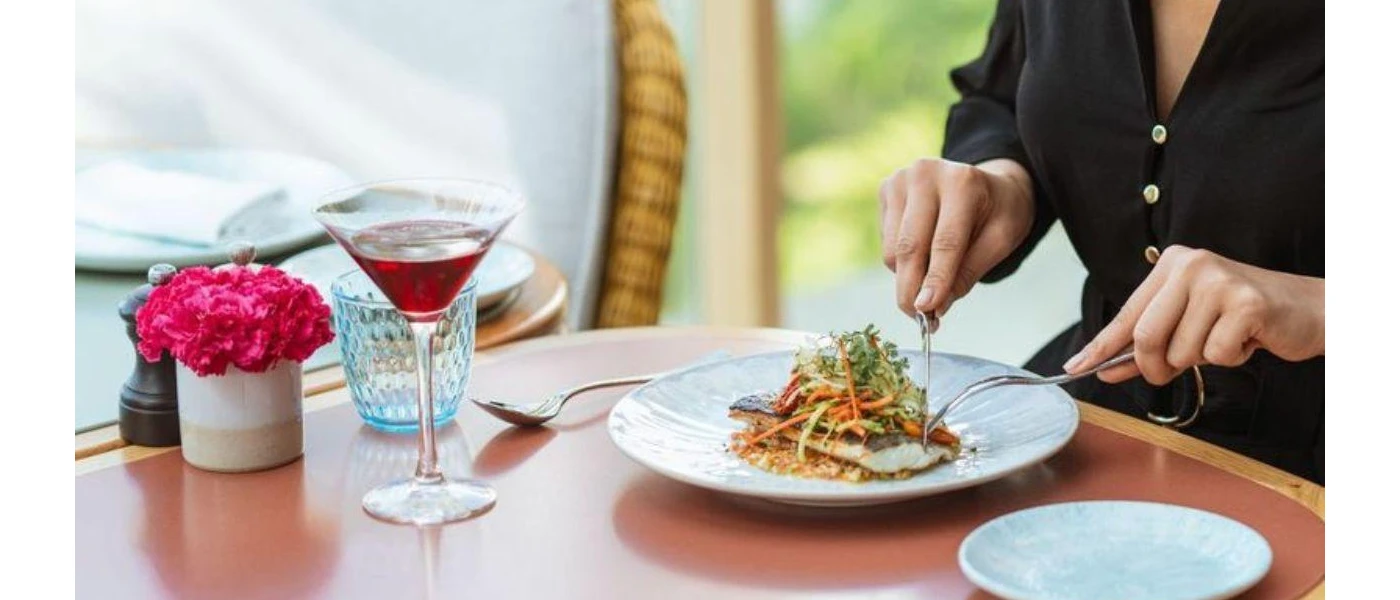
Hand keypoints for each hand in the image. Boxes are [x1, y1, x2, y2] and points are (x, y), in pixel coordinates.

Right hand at [879, 158, 1035, 316]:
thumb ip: (968, 272)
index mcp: (962, 182)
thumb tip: (935, 306)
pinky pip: (886, 242)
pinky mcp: (886, 189)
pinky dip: (901, 261)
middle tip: (918, 318)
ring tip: (930, 284)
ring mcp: (901, 179)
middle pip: (911, 245)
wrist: (987, 183)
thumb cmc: (999, 212)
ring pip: (893, 248)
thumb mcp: (1000, 241)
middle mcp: (926, 173)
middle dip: (912, 288)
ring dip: (907, 277)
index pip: (945, 241)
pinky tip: (923, 255)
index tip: (928, 310)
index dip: (936, 279)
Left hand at [1064, 246, 1324, 384]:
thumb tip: (1101, 365)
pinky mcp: (1246, 303)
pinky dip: (1231, 358)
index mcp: (1172, 264)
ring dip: (1202, 360)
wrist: (1308, 309)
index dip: (1100, 346)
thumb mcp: (1189, 324)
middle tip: (1169, 371)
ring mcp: (1220, 281)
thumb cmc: (1242, 318)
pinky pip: (1217, 355)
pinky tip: (1246, 339)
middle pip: (1146, 336)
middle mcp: (1192, 264)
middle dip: (1154, 366)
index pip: (1126, 314)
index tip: (1075, 367)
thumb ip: (1147, 344)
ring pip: (1182, 351)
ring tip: (1225, 338)